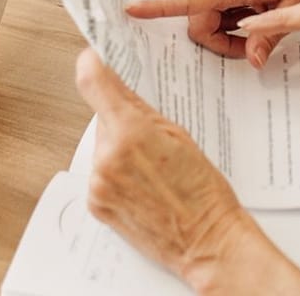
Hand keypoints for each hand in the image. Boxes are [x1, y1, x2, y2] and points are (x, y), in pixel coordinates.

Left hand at [73, 49, 275, 287]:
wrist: (206, 240)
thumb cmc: (203, 193)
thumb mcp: (180, 136)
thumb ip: (143, 110)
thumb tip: (118, 86)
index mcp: (130, 133)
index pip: (93, 82)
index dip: (93, 64)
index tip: (96, 58)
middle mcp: (107, 158)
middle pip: (102, 118)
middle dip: (121, 120)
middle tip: (151, 136)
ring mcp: (98, 184)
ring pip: (101, 147)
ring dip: (119, 149)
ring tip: (153, 168)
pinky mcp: (96, 204)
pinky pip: (100, 174)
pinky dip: (116, 174)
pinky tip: (143, 185)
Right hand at [127, 0, 299, 66]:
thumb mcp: (295, 7)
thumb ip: (270, 35)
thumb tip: (254, 60)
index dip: (157, 7)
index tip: (133, 10)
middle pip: (197, 18)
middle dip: (218, 37)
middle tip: (250, 42)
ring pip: (202, 8)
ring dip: (223, 20)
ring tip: (254, 12)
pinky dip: (224, 5)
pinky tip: (247, 0)